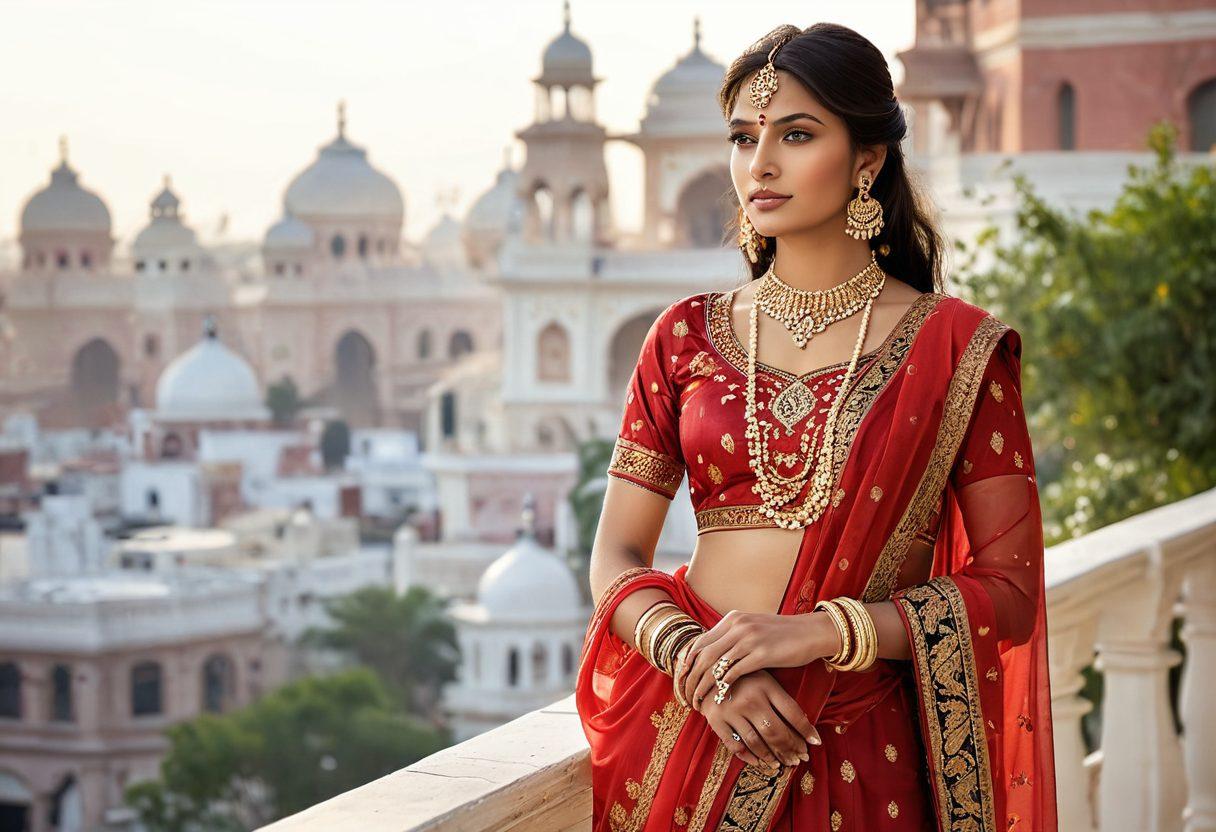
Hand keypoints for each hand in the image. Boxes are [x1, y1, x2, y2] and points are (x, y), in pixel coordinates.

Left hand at [678, 610, 835, 709]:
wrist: (811, 632)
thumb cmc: (782, 635)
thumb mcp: (752, 629)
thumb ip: (732, 637)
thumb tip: (711, 656)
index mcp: (732, 619)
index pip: (699, 642)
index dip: (686, 664)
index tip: (681, 682)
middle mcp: (737, 626)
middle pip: (702, 655)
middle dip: (689, 678)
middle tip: (685, 697)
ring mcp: (749, 639)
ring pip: (714, 665)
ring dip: (702, 686)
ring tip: (698, 702)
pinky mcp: (762, 653)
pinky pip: (734, 672)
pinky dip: (723, 687)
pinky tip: (719, 699)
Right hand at [700, 669, 820, 768]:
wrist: (706, 667)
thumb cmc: (741, 674)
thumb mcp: (763, 677)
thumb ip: (779, 696)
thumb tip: (803, 722)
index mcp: (765, 685)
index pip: (792, 712)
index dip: (806, 730)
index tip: (815, 742)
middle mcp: (750, 698)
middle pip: (776, 731)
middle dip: (791, 748)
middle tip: (799, 759)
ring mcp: (731, 710)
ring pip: (757, 741)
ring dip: (772, 757)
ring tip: (782, 764)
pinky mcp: (716, 719)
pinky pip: (734, 745)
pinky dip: (748, 757)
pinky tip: (759, 762)